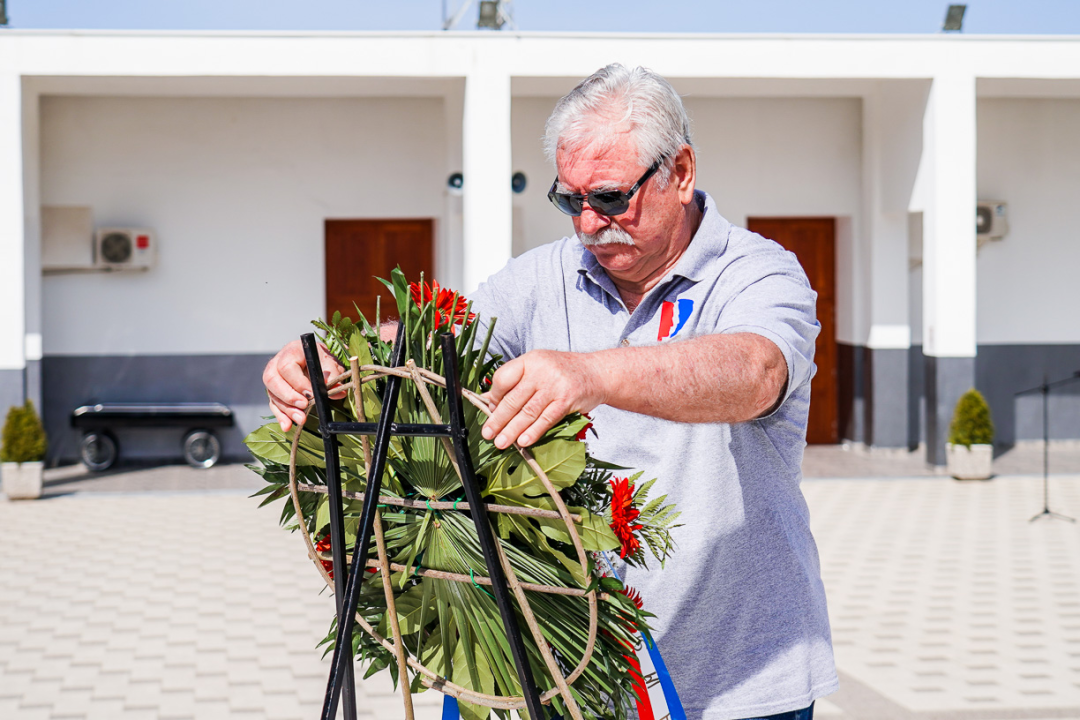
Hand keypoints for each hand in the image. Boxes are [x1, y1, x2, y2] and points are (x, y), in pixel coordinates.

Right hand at [263, 339, 345, 431]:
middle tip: (304, 407)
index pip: (287, 367)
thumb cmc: (323, 359)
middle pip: (273, 380)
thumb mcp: (331, 362)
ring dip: (286, 409)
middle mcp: (277, 363)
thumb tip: (337, 392)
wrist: (318, 360)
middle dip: (288, 396)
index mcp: (292, 351)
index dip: (297, 382)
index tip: (311, 394)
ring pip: (272, 394)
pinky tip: (287, 426)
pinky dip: (281, 416)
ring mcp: (273, 378)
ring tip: (301, 419)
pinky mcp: (274, 392)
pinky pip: (273, 404)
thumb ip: (333, 375)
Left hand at [481, 350, 606, 448]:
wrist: (597, 372)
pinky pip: (546, 419)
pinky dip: (533, 432)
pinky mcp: (567, 400)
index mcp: (530, 360)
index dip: (494, 397)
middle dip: (498, 419)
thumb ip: (514, 382)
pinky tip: (523, 441)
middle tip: (487, 434)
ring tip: (501, 442)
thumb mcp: (537, 368)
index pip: (504, 378)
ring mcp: (555, 385)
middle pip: (514, 398)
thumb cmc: (562, 371)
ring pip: (528, 412)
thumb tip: (487, 400)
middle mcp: (541, 371)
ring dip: (512, 430)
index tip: (490, 410)